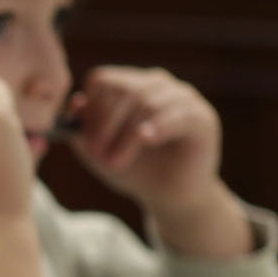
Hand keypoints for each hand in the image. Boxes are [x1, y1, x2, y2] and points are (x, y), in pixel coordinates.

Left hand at [69, 66, 252, 257]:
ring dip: (126, 136)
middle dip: (106, 124)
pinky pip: (178, 114)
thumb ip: (82, 130)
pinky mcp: (202, 118)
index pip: (104, 80)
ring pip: (147, 103)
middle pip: (124, 88)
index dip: (91, 109)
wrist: (169, 197)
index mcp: (131, 86)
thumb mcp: (99, 154)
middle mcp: (158, 85)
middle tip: (98, 154)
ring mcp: (183, 98)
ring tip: (116, 163)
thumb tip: (75, 104)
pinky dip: (158, 126)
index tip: (86, 140)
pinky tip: (146, 140)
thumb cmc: (134, 171)